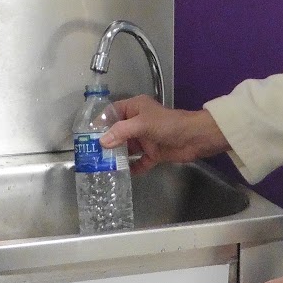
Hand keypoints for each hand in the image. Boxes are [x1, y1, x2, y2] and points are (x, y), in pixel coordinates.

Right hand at [102, 96, 228, 175]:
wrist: (194, 138)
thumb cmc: (168, 124)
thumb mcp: (142, 124)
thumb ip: (121, 132)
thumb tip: (102, 142)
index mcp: (136, 108)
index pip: (113, 112)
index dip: (101, 122)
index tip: (88, 134)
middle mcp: (138, 122)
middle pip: (117, 132)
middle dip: (106, 142)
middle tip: (92, 154)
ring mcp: (146, 138)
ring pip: (127, 147)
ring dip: (117, 156)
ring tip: (102, 166)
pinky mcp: (154, 153)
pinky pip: (139, 161)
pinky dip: (132, 167)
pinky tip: (123, 174)